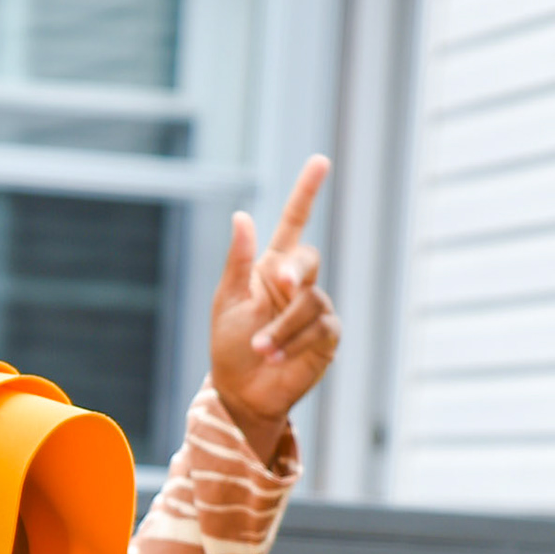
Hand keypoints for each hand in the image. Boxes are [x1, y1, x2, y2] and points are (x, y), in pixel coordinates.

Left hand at [209, 154, 340, 465]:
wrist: (241, 391)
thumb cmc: (229, 347)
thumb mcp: (227, 302)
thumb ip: (237, 262)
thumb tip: (241, 216)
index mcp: (270, 269)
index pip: (294, 223)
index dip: (306, 193)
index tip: (320, 162)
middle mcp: (297, 284)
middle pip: (308, 258)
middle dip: (294, 271)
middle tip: (279, 284)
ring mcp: (315, 308)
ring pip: (310, 301)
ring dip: (281, 327)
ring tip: (261, 348)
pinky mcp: (327, 335)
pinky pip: (320, 328)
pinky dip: (293, 342)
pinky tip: (275, 357)